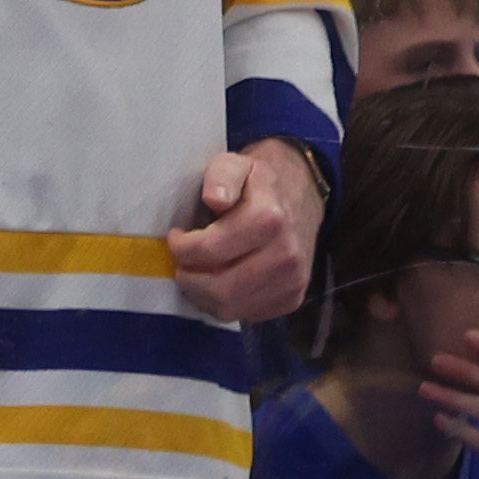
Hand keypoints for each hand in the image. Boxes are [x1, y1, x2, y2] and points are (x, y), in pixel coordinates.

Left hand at [168, 140, 324, 324]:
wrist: (303, 196)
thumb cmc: (258, 181)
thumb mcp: (235, 163)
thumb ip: (221, 176)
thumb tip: (213, 200)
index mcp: (269, 219)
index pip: (209, 251)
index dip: (181, 248)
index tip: (176, 237)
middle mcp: (285, 255)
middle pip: (220, 289)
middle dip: (189, 279)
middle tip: (182, 264)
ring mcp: (292, 281)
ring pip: (231, 309)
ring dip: (203, 295)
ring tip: (198, 274)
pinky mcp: (293, 299)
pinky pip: (248, 315)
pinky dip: (226, 304)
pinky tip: (222, 281)